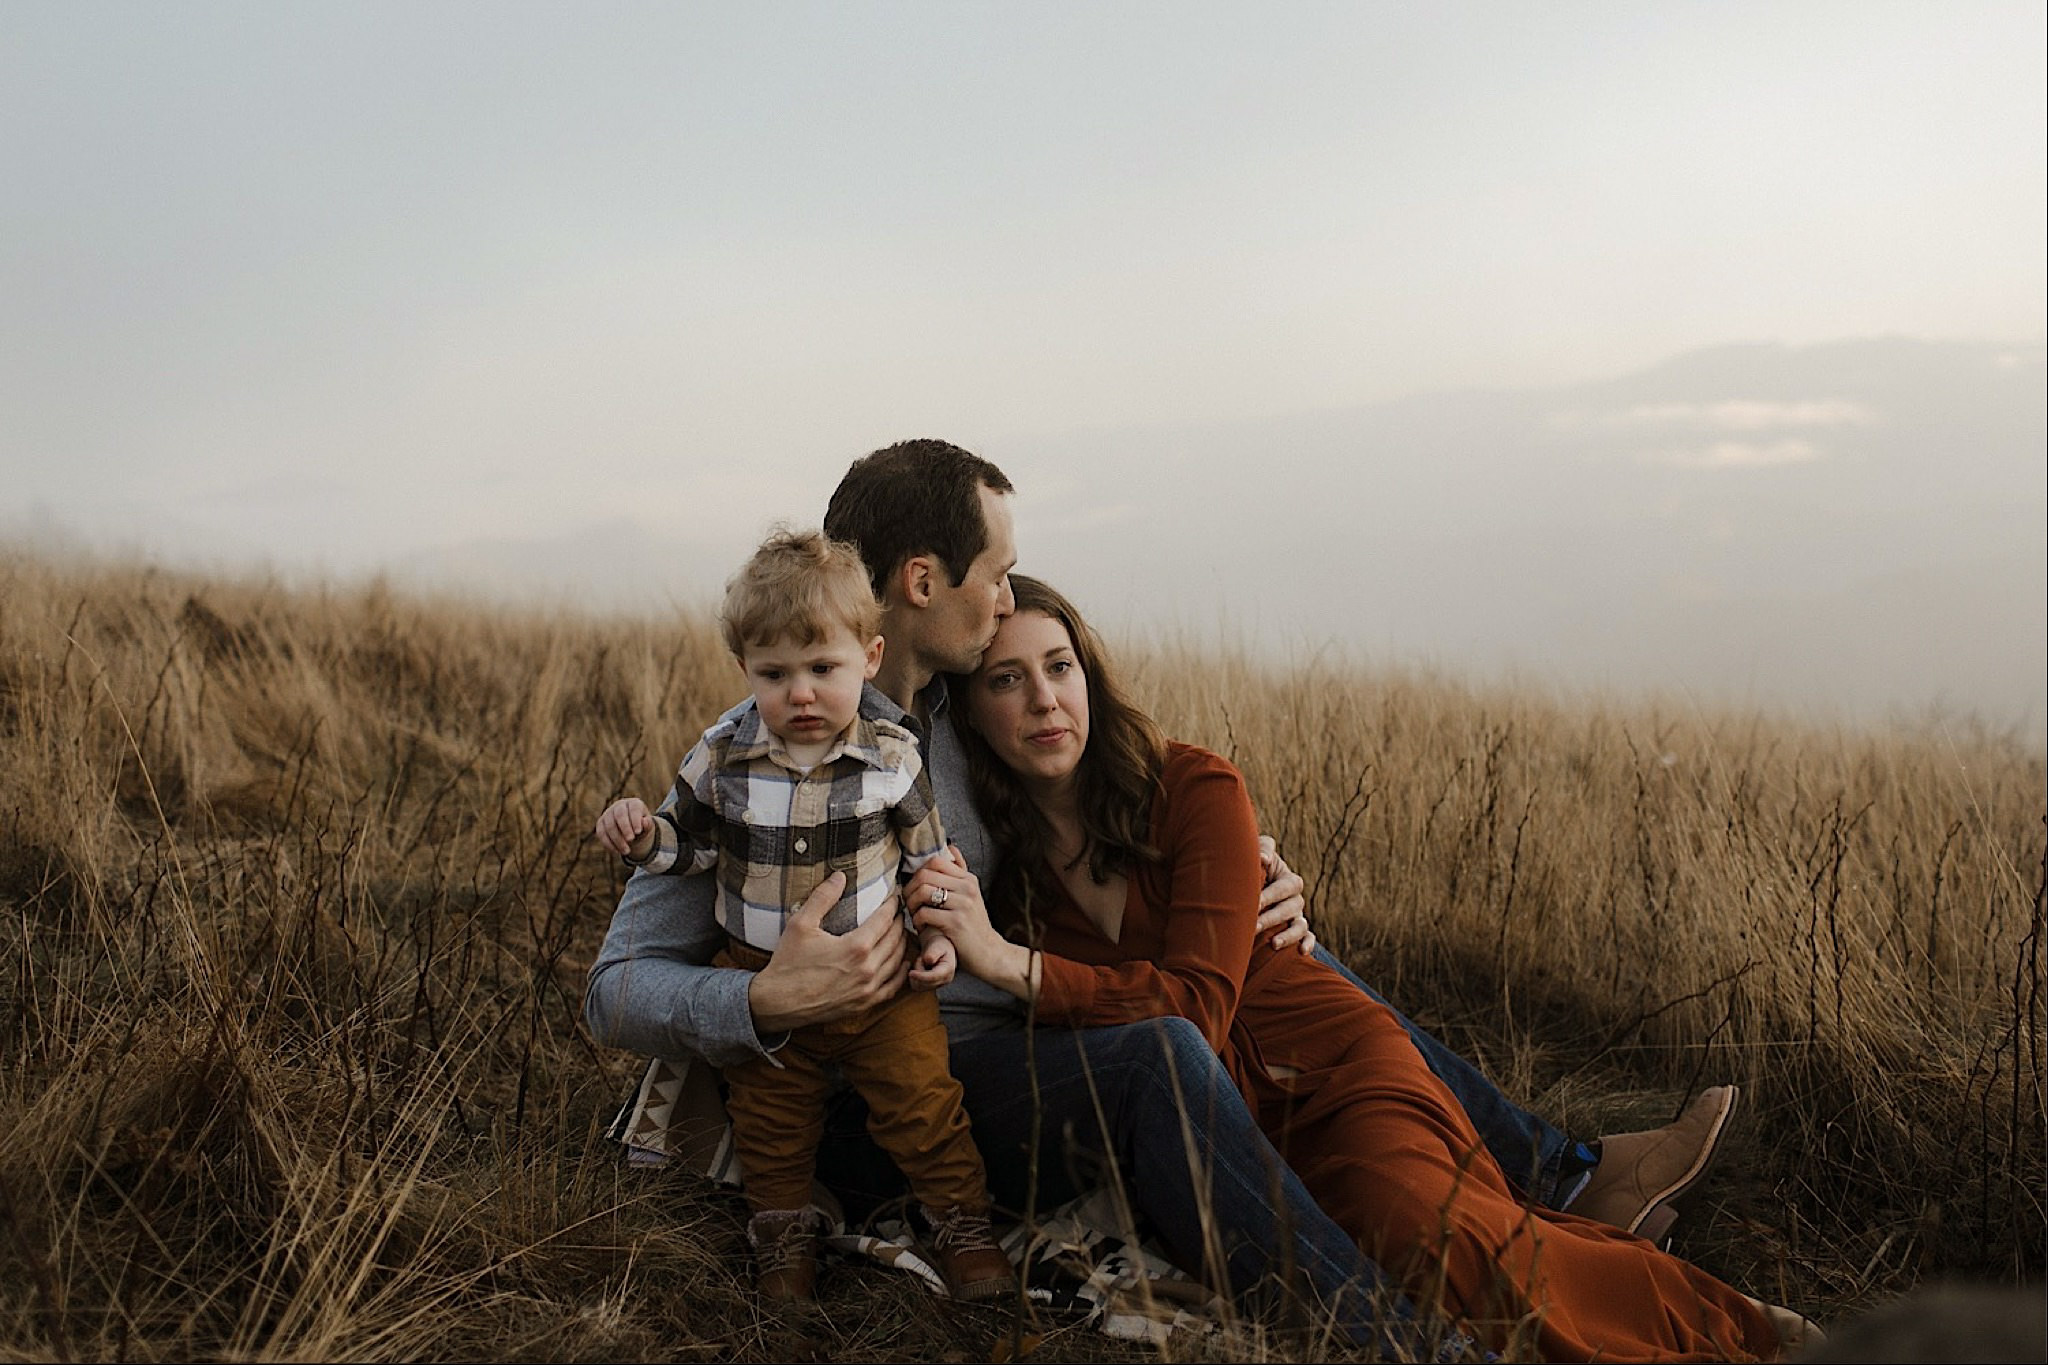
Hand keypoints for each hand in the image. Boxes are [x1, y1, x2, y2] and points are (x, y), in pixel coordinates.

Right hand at [595, 798, 654, 859]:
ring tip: (626, 851)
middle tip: (630, 840)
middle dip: (624, 828)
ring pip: (609, 825)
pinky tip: (616, 852)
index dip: (635, 819)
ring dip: (617, 839)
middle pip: (619, 815)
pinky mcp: (600, 823)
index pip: (634, 808)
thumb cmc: (642, 828)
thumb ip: (648, 825)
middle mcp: (619, 806)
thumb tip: (645, 821)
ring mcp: (608, 814)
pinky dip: (608, 844)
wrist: (632, 832)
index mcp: (634, 803)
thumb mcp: (648, 828)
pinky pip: (601, 833)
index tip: (638, 832)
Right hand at [749, 872, 911, 1031]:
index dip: (892, 906)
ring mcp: (868, 989)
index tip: (894, 898)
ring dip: (902, 944)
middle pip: (895, 939)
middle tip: (898, 912)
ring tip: (900, 932)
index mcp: (856, 946)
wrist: (777, 1003)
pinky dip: (901, 974)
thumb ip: (822, 898)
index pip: (885, 920)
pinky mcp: (864, 1004)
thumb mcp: (801, 924)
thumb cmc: (788, 963)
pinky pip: (892, 988)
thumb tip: (840, 876)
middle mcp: (867, 969)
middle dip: (899, 922)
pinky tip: (902, 964)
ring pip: (897, 962)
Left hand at [907, 846, 1034, 998]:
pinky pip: (924, 913)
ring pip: (922, 892)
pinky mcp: (955, 923)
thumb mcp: (971, 895)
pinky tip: (922, 927)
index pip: (935, 861)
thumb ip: (960, 871)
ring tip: (915, 914)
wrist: (989, 953)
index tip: (916, 887)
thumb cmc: (974, 925)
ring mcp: (963, 905)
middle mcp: (967, 888)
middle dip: (910, 889)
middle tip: (910, 902)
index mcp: (968, 879)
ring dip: (912, 905)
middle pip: (925, 874)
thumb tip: (950, 847)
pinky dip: (917, 920)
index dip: (919, 872)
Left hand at [908, 932, 956, 990]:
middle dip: (918, 972)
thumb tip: (928, 961)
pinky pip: (917, 987)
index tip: (910, 973)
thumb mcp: (937, 945)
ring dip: (916, 975)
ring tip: (921, 962)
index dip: (921, 976)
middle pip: (925, 984)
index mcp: (948, 970)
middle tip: (920, 958)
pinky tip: (919, 969)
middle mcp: (945, 980)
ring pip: (920, 986)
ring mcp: (938, 985)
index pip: (933, 977)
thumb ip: (933, 952)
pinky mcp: (931, 986)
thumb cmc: (938, 945)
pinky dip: (914, 978)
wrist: (940, 948)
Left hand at [1255, 834, 1316, 955]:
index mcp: (1288, 879)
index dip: (1272, 895)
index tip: (1254, 903)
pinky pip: (1308, 937)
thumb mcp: (1257, 853)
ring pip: (1300, 926)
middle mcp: (1295, 897)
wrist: (1246, 887)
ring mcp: (1297, 915)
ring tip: (1274, 944)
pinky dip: (1308, 944)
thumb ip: (1263, 849)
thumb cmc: (1252, 867)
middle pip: (1291, 908)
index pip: (1286, 886)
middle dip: (1272, 917)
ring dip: (1289, 935)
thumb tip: (1264, 860)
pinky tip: (1302, 952)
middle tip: (1253, 925)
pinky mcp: (1298, 930)